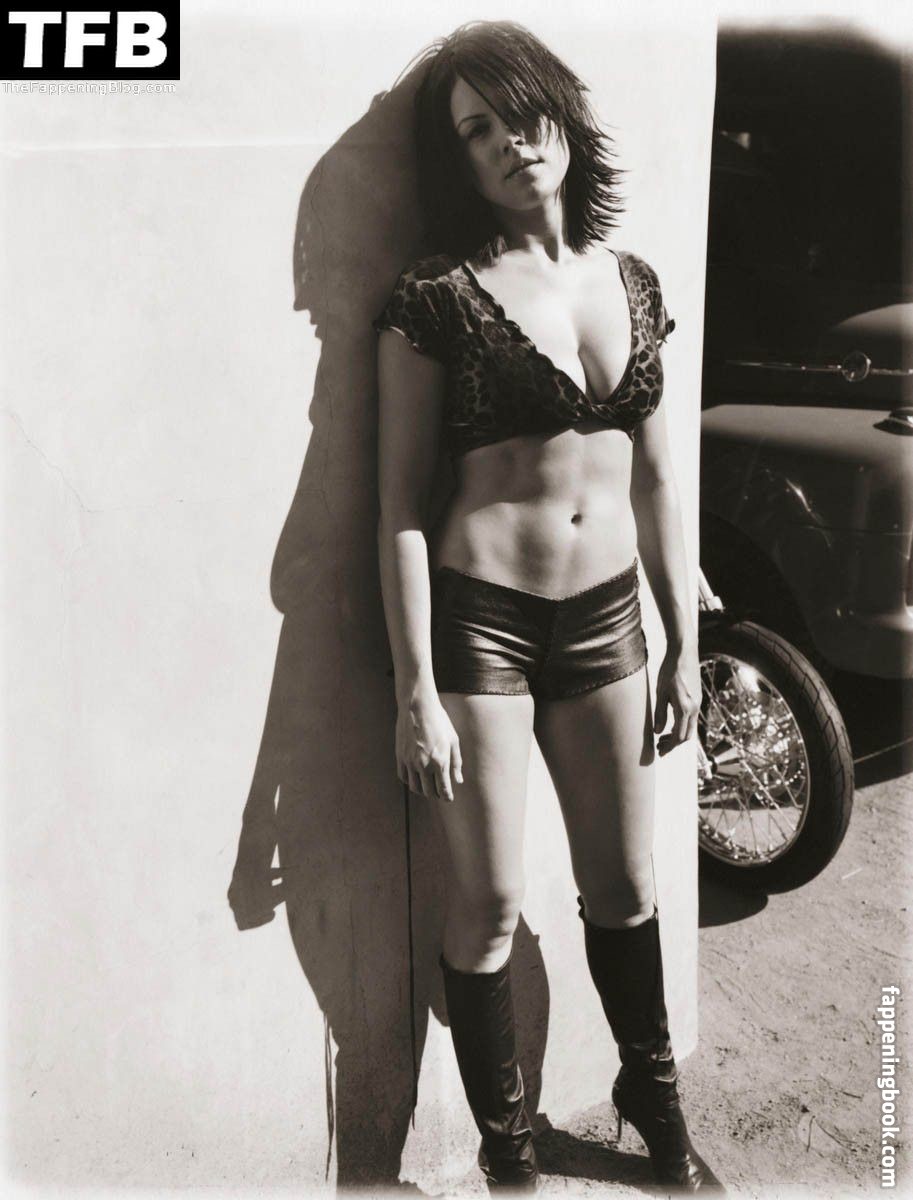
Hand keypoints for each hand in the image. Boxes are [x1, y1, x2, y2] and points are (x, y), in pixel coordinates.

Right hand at [396, 692, 463, 801]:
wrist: (417, 707)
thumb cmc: (439, 721)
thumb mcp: (453, 740)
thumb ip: (456, 762)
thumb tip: (458, 781)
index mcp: (440, 762)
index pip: (443, 790)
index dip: (447, 797)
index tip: (449, 798)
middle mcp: (424, 765)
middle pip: (428, 792)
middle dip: (435, 795)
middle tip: (439, 791)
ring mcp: (410, 762)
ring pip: (415, 787)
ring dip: (422, 790)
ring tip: (427, 785)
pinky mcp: (400, 757)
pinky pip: (404, 777)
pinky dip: (410, 781)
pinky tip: (416, 777)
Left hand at [653, 642, 700, 756]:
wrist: (684, 653)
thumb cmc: (669, 670)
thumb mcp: (661, 692)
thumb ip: (660, 713)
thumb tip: (658, 732)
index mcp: (685, 708)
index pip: (679, 736)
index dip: (669, 747)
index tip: (660, 752)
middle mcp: (694, 708)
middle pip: (686, 736)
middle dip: (673, 744)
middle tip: (659, 746)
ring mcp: (697, 704)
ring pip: (690, 727)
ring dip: (677, 735)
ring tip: (662, 736)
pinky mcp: (697, 699)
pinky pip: (691, 719)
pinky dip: (681, 726)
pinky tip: (670, 723)